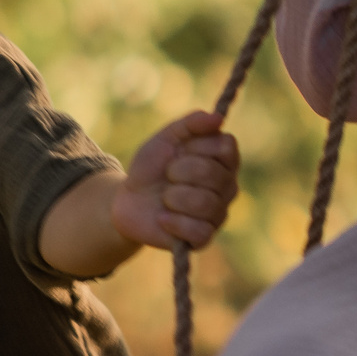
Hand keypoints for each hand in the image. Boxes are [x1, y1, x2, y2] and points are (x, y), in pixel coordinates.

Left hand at [111, 112, 241, 250]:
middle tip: (167, 176)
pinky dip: (173, 222)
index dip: (198, 147)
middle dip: (178, 172)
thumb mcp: (166, 139)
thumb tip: (218, 118)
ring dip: (173, 198)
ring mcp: (219, 213)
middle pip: (214, 175)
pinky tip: (162, 218)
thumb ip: (191, 124)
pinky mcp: (204, 237)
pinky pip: (199, 231)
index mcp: (224, 160)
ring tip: (164, 199)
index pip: (226, 146)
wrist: (128, 201)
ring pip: (206, 204)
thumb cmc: (152, 167)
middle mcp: (228, 186)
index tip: (180, 150)